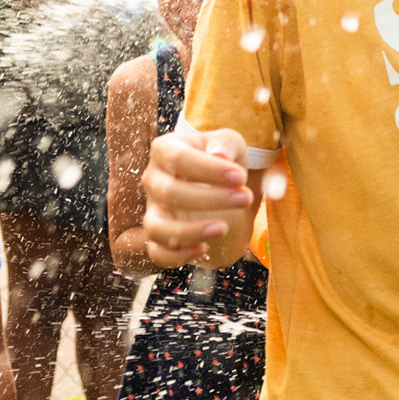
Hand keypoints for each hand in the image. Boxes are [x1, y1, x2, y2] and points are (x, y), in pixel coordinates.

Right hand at [141, 128, 253, 267]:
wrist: (220, 184)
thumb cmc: (223, 160)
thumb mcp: (229, 144)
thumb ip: (225, 144)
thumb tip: (220, 155)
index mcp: (165, 150)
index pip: (178, 159)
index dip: (209, 170)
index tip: (241, 177)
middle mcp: (153, 180)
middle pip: (169, 193)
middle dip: (210, 199)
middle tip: (245, 198)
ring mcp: (153, 211)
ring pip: (157, 228)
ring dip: (190, 232)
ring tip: (224, 228)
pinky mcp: (158, 237)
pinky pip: (158, 253)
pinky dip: (178, 256)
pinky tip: (204, 249)